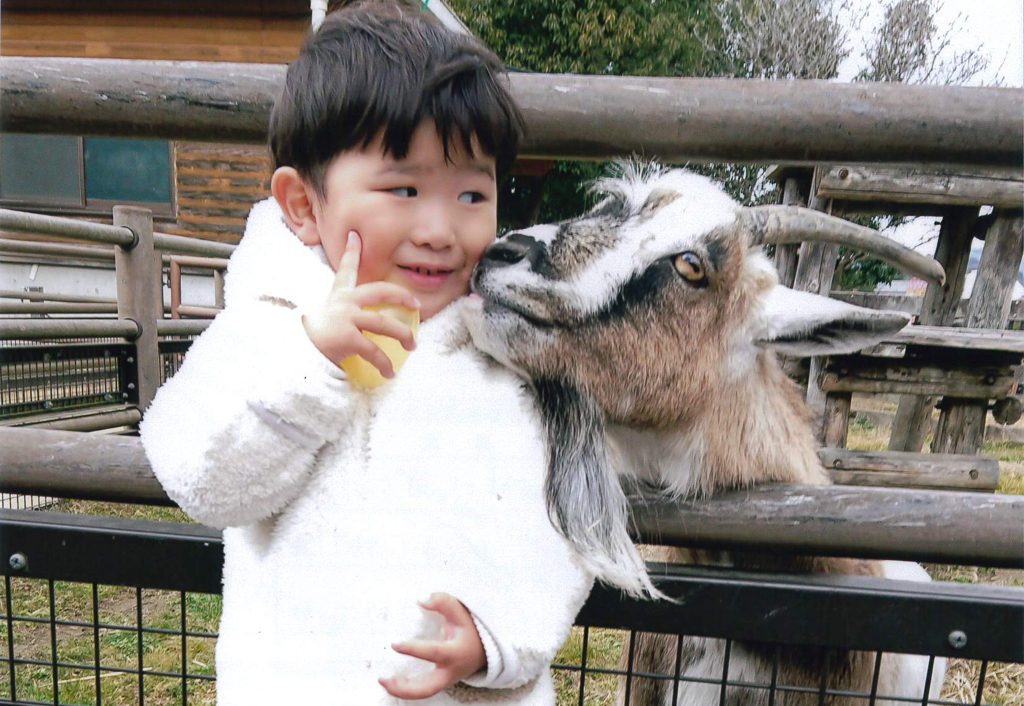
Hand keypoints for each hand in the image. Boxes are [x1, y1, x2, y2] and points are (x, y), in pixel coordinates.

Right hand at [302, 231, 418, 376]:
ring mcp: (346, 319)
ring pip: (384, 324)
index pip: (346, 269)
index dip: (352, 251)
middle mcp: (343, 303)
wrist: (296, 356)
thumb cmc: (312, 339)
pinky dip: (385, 364)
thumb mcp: (325, 319)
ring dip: (403, 335)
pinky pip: (374, 351)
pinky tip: (390, 372)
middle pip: (379, 292)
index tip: (356, 235)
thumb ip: (342, 316)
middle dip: (401, 295)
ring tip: (412, 345)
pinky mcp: (346, 337)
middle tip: (416, 305)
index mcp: (339, 297)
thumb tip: (362, 323)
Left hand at [379, 593, 486, 699]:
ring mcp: (444, 681)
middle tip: (383, 679)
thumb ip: (444, 603)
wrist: (483, 650)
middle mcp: (449, 672)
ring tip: (383, 680)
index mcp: (455, 653)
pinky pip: (422, 691)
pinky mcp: (439, 683)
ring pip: (423, 694)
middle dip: (404, 688)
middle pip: (427, 689)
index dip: (414, 649)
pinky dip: (406, 689)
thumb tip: (422, 600)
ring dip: (401, 692)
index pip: (433, 653)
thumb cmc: (470, 631)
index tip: (394, 644)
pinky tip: (392, 680)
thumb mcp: (461, 613)